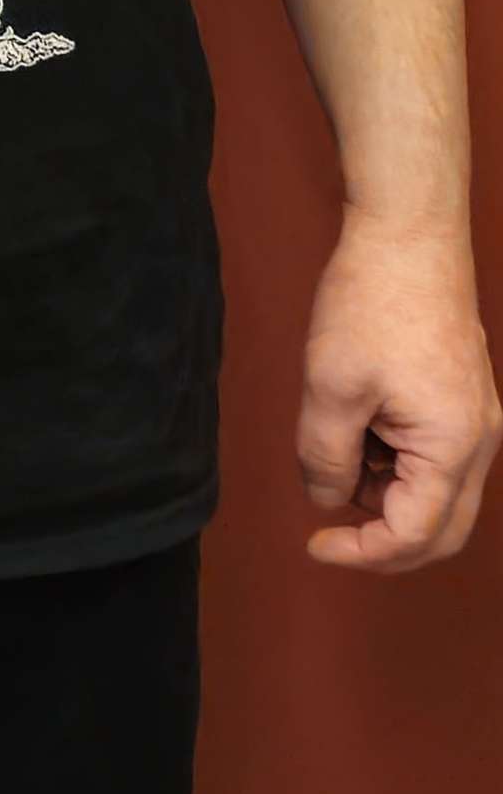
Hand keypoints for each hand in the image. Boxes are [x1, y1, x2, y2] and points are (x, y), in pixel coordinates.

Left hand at [296, 212, 497, 573]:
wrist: (409, 240)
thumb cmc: (370, 306)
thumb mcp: (330, 388)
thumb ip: (326, 457)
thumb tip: (328, 500)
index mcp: (453, 446)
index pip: (415, 535)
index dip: (362, 553)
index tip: (314, 545)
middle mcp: (480, 443)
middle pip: (441, 530)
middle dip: (383, 541)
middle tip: (326, 534)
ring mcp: (477, 423)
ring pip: (436, 496)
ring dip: (385, 496)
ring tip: (337, 449)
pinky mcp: (464, 404)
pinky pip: (434, 460)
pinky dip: (394, 465)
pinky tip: (358, 429)